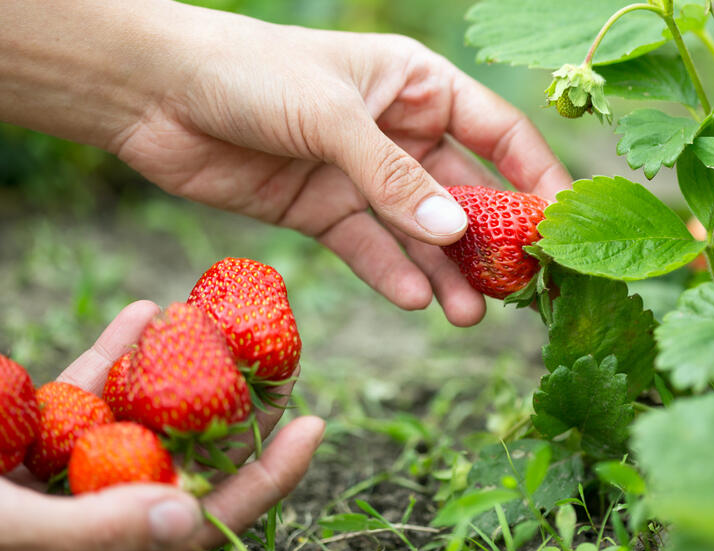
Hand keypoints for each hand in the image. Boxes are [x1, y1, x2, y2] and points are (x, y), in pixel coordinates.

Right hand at [0, 300, 324, 550]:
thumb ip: (98, 532)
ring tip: (221, 322)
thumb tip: (189, 522)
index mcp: (113, 544)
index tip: (315, 422)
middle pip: (192, 456)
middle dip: (237, 409)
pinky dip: (114, 351)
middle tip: (280, 355)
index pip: (211, 517)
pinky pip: (88, 388)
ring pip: (146, 414)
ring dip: (183, 369)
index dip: (270, 476)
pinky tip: (144, 308)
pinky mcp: (34, 429)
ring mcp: (70, 465)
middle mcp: (102, 505)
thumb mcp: (5, 527)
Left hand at [113, 8, 572, 325]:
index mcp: (416, 85)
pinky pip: (368, 247)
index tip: (559, 226)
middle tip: (515, 290)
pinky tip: (416, 300)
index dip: (533, 178)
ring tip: (468, 314)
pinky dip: (391, 273)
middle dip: (487, 241)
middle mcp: (397, 130)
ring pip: (417, 230)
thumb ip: (393, 177)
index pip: (497, 134)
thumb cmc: (251, 73)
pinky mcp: (321, 210)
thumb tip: (453, 233)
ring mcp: (359, 174)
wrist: (154, 93)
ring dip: (444, 270)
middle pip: (462, 192)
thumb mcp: (333, 117)